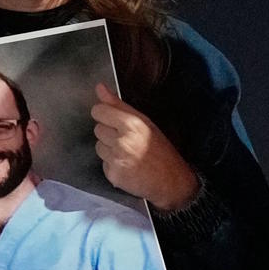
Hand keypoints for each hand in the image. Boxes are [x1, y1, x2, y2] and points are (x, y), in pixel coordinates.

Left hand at [90, 82, 200, 210]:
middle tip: (126, 139)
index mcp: (131, 124)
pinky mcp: (113, 175)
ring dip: (108, 148)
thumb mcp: (144, 122)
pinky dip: (112, 164)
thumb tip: (100, 88)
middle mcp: (122, 141)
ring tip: (127, 152)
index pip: (99, 111)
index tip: (110, 117)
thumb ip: (119, 105)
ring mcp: (117, 159)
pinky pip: (103, 163)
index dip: (103, 113)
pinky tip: (126, 165)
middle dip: (108, 132)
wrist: (170, 181)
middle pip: (97, 128)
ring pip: (98, 146)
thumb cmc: (161, 150)